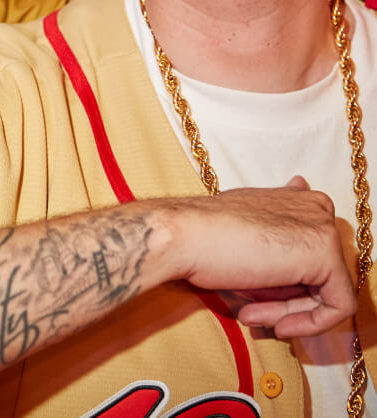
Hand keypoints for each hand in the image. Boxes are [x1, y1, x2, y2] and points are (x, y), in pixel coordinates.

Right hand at [163, 178, 355, 337]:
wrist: (184, 236)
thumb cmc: (205, 235)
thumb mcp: (245, 232)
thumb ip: (276, 235)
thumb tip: (285, 238)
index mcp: (297, 198)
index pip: (308, 254)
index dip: (283, 282)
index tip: (255, 296)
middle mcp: (314, 207)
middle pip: (317, 272)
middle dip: (285, 299)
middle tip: (251, 311)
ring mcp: (323, 228)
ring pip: (325, 290)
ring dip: (287, 312)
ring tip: (253, 316)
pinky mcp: (325, 254)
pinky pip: (338, 305)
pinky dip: (309, 323)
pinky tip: (276, 323)